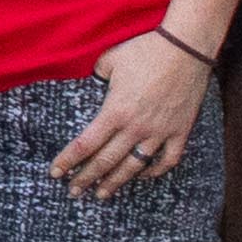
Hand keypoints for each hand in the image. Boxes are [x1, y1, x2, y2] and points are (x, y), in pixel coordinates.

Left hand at [44, 27, 214, 196]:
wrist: (186, 47)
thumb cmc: (146, 49)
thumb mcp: (110, 59)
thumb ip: (96, 74)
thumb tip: (92, 81)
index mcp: (115, 111)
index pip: (85, 144)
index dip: (68, 160)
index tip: (55, 173)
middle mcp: (135, 127)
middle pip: (105, 161)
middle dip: (85, 179)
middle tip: (73, 192)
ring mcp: (159, 132)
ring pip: (133, 167)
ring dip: (115, 182)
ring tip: (102, 194)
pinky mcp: (180, 131)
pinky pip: (167, 160)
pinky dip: (154, 171)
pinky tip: (143, 175)